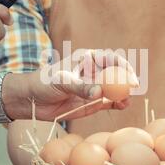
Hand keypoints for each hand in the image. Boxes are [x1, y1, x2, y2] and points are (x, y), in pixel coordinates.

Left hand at [3, 50, 136, 120]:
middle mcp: (94, 72)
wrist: (30, 100)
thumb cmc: (43, 83)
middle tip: (133, 89)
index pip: (110, 59)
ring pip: (115, 89)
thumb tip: (99, 92)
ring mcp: (94, 88)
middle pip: (117, 74)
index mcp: (87, 59)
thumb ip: (80, 87)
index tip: (129, 76)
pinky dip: (118, 104)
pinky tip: (122, 106)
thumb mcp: (61, 82)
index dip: (123, 66)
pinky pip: (109, 102)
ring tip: (126, 101)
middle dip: (127, 80)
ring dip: (124, 94)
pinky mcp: (92, 103)